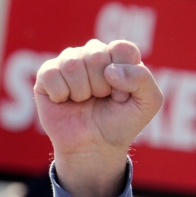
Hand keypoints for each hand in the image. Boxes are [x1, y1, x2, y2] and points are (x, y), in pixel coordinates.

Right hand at [33, 39, 162, 196]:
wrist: (94, 147)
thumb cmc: (121, 123)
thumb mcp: (149, 103)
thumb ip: (143, 79)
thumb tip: (110, 71)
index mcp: (118, 55)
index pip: (122, 48)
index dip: (124, 76)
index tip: (122, 95)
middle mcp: (93, 53)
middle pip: (96, 54)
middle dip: (101, 85)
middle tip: (101, 99)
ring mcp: (69, 62)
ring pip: (72, 63)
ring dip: (81, 91)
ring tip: (84, 101)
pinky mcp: (47, 74)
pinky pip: (51, 74)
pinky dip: (61, 94)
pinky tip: (65, 101)